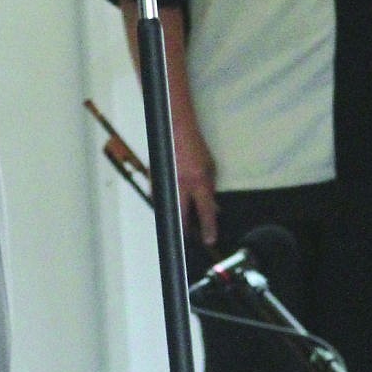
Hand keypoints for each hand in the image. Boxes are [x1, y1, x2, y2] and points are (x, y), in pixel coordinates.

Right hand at [173, 115, 217, 250]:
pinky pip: (160, 199)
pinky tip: (171, 206)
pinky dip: (166, 205)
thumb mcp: (210, 169)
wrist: (177, 132)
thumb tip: (214, 208)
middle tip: (189, 238)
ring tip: (180, 224)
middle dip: (186, 230)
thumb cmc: (195, 149)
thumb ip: (211, 189)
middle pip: (183, 216)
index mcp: (199, 181)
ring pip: (169, 210)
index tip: (209, 239)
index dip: (208, 227)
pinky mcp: (157, 180)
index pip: (206, 210)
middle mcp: (183, 185)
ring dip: (175, 217)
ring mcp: (168, 183)